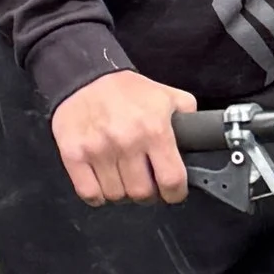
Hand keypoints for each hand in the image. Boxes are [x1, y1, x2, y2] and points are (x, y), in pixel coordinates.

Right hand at [51, 70, 197, 205]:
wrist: (84, 77)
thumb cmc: (125, 90)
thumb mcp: (167, 96)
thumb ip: (187, 118)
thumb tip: (200, 140)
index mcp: (154, 129)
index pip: (172, 181)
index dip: (176, 193)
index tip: (173, 192)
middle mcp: (126, 141)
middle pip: (142, 193)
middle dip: (148, 193)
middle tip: (145, 181)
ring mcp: (98, 149)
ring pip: (116, 195)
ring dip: (122, 192)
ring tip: (123, 176)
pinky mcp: (73, 154)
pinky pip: (90, 193)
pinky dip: (98, 195)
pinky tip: (103, 182)